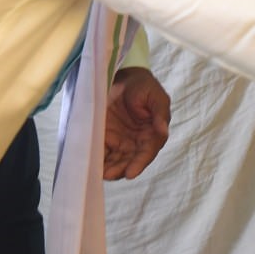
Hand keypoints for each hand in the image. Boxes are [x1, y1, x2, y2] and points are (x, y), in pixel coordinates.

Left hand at [103, 66, 170, 180]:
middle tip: (109, 175)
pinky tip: (91, 164)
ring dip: (109, 169)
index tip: (130, 173)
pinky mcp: (107, 138)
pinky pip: (103, 152)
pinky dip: (99, 160)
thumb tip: (163, 130)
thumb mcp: (156, 96)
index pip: (146, 153)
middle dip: (120, 170)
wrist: (125, 78)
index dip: (139, 164)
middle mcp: (137, 142)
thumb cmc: (144, 87)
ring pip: (116, 161)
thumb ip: (160, 113)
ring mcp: (122, 142)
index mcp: (152, 135)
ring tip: (99, 174)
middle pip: (130, 161)